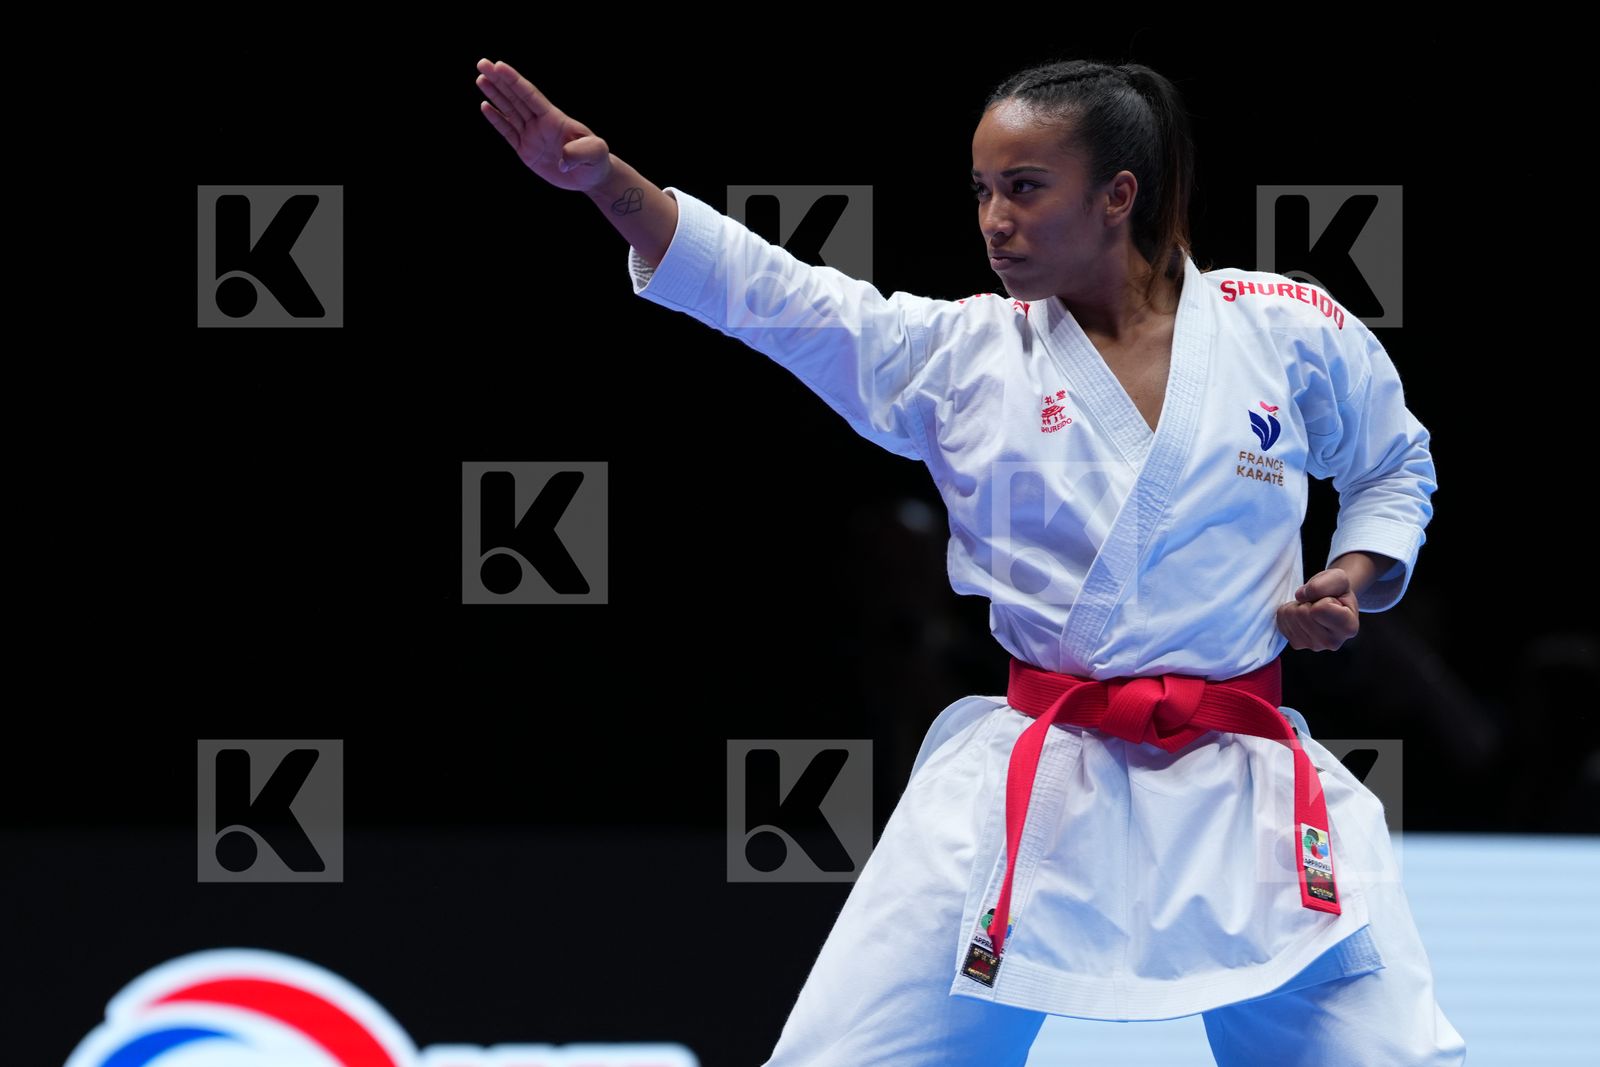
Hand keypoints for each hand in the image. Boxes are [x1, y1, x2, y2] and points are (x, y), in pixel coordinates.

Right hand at [475, 58, 613, 191]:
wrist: (591, 177)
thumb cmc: (596, 161)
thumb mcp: (595, 153)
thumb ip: (580, 152)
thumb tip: (563, 160)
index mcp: (555, 119)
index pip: (531, 96)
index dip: (515, 81)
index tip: (499, 66)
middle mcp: (540, 124)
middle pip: (516, 98)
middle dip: (499, 81)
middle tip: (482, 63)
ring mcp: (532, 136)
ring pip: (509, 111)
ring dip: (495, 95)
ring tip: (481, 78)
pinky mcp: (526, 151)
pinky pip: (508, 133)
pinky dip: (496, 120)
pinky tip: (485, 106)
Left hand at [1275, 568, 1359, 651]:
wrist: (1332, 602)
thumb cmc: (1337, 591)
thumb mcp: (1338, 578)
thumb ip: (1325, 583)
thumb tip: (1300, 596)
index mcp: (1348, 628)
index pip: (1320, 609)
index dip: (1322, 597)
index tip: (1331, 600)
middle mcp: (1332, 642)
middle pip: (1302, 613)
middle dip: (1307, 601)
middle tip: (1318, 603)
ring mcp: (1313, 646)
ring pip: (1290, 616)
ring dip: (1297, 606)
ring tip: (1311, 608)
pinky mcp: (1297, 644)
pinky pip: (1281, 620)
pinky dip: (1289, 612)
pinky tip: (1303, 615)